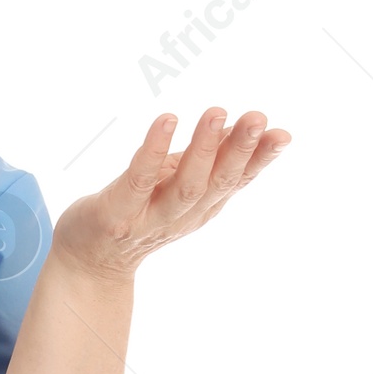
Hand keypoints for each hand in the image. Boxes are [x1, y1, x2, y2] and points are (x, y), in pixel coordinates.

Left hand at [50, 106, 290, 282]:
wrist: (90, 260)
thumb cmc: (140, 211)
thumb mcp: (180, 182)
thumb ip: (211, 157)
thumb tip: (245, 128)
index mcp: (203, 206)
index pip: (238, 181)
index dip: (261, 160)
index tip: (282, 135)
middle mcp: (183, 216)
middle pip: (217, 183)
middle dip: (240, 150)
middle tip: (258, 118)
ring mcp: (150, 218)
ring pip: (185, 186)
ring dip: (203, 149)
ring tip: (216, 112)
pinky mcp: (118, 214)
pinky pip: (139, 180)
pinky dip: (154, 151)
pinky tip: (167, 120)